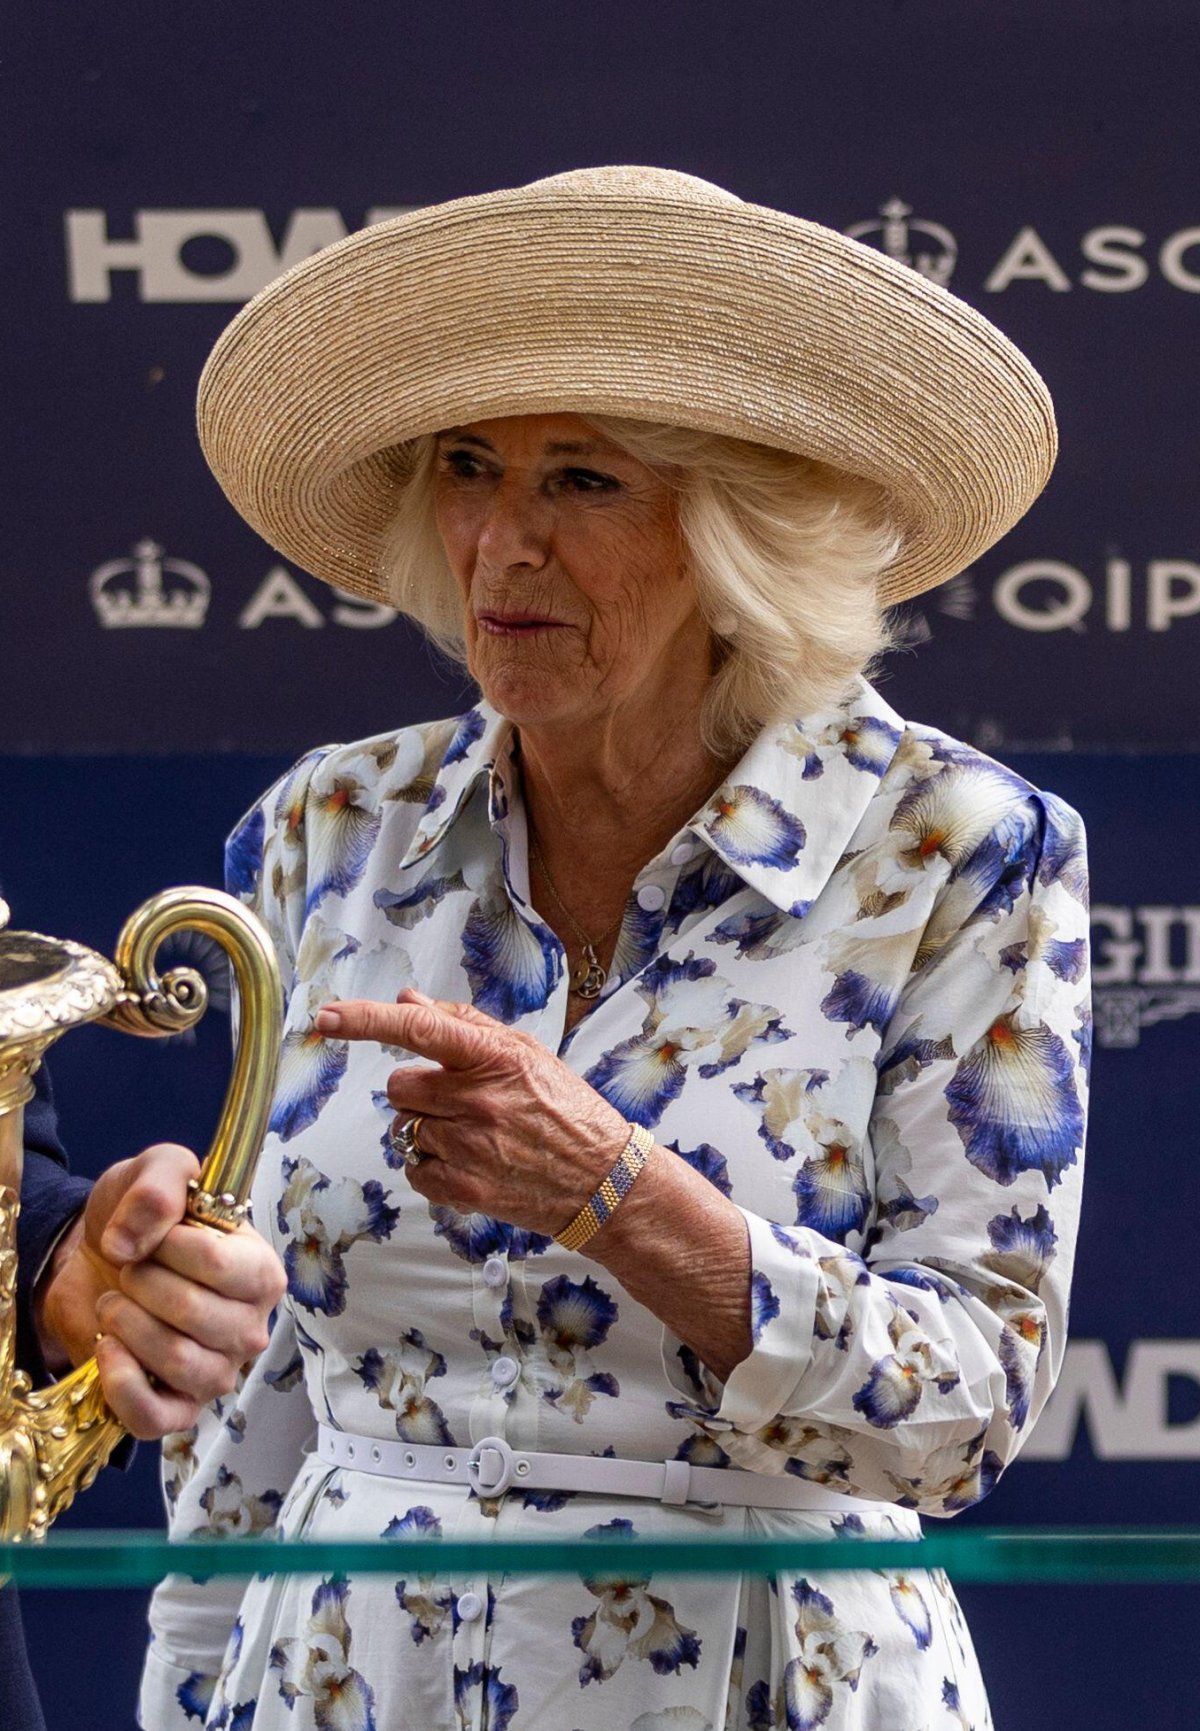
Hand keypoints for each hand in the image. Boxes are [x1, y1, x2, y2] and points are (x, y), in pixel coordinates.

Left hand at [35, 1143, 287, 1439]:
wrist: (98, 1263)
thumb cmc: (142, 1221)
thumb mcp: (153, 1173)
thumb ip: (158, 1185)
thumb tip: (131, 1242)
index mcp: (260, 1271)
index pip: (218, 1264)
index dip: (168, 1246)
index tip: (150, 1236)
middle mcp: (250, 1328)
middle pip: (193, 1312)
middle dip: (140, 1283)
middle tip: (127, 1270)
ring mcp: (217, 1374)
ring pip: (175, 1360)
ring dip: (126, 1323)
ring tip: (115, 1303)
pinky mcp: (177, 1412)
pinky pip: (153, 1416)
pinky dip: (120, 1381)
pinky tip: (108, 1347)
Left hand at [314, 989, 631, 1235]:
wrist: (602, 1181)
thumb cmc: (566, 1109)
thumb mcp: (525, 1052)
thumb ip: (464, 1024)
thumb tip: (407, 1000)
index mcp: (493, 1058)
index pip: (417, 1028)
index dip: (365, 1020)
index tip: (326, 1017)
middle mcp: (477, 1100)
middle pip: (399, 1087)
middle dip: (418, 1092)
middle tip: (458, 1102)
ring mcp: (469, 1148)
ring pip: (403, 1128)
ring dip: (425, 1129)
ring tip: (472, 1135)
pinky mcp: (464, 1189)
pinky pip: (412, 1169)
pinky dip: (430, 1166)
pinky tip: (468, 1162)